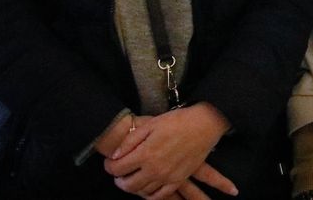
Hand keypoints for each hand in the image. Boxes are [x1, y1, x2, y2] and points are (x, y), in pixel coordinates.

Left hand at [103, 103, 234, 196]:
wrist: (203, 125)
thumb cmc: (176, 121)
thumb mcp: (150, 124)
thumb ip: (130, 141)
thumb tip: (115, 156)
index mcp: (145, 153)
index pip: (117, 169)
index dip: (109, 166)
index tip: (110, 162)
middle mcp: (154, 169)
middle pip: (128, 185)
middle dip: (119, 180)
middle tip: (119, 173)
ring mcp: (167, 177)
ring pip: (142, 192)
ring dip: (133, 187)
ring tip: (132, 178)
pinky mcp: (178, 180)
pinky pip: (159, 196)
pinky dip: (149, 195)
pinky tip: (147, 188)